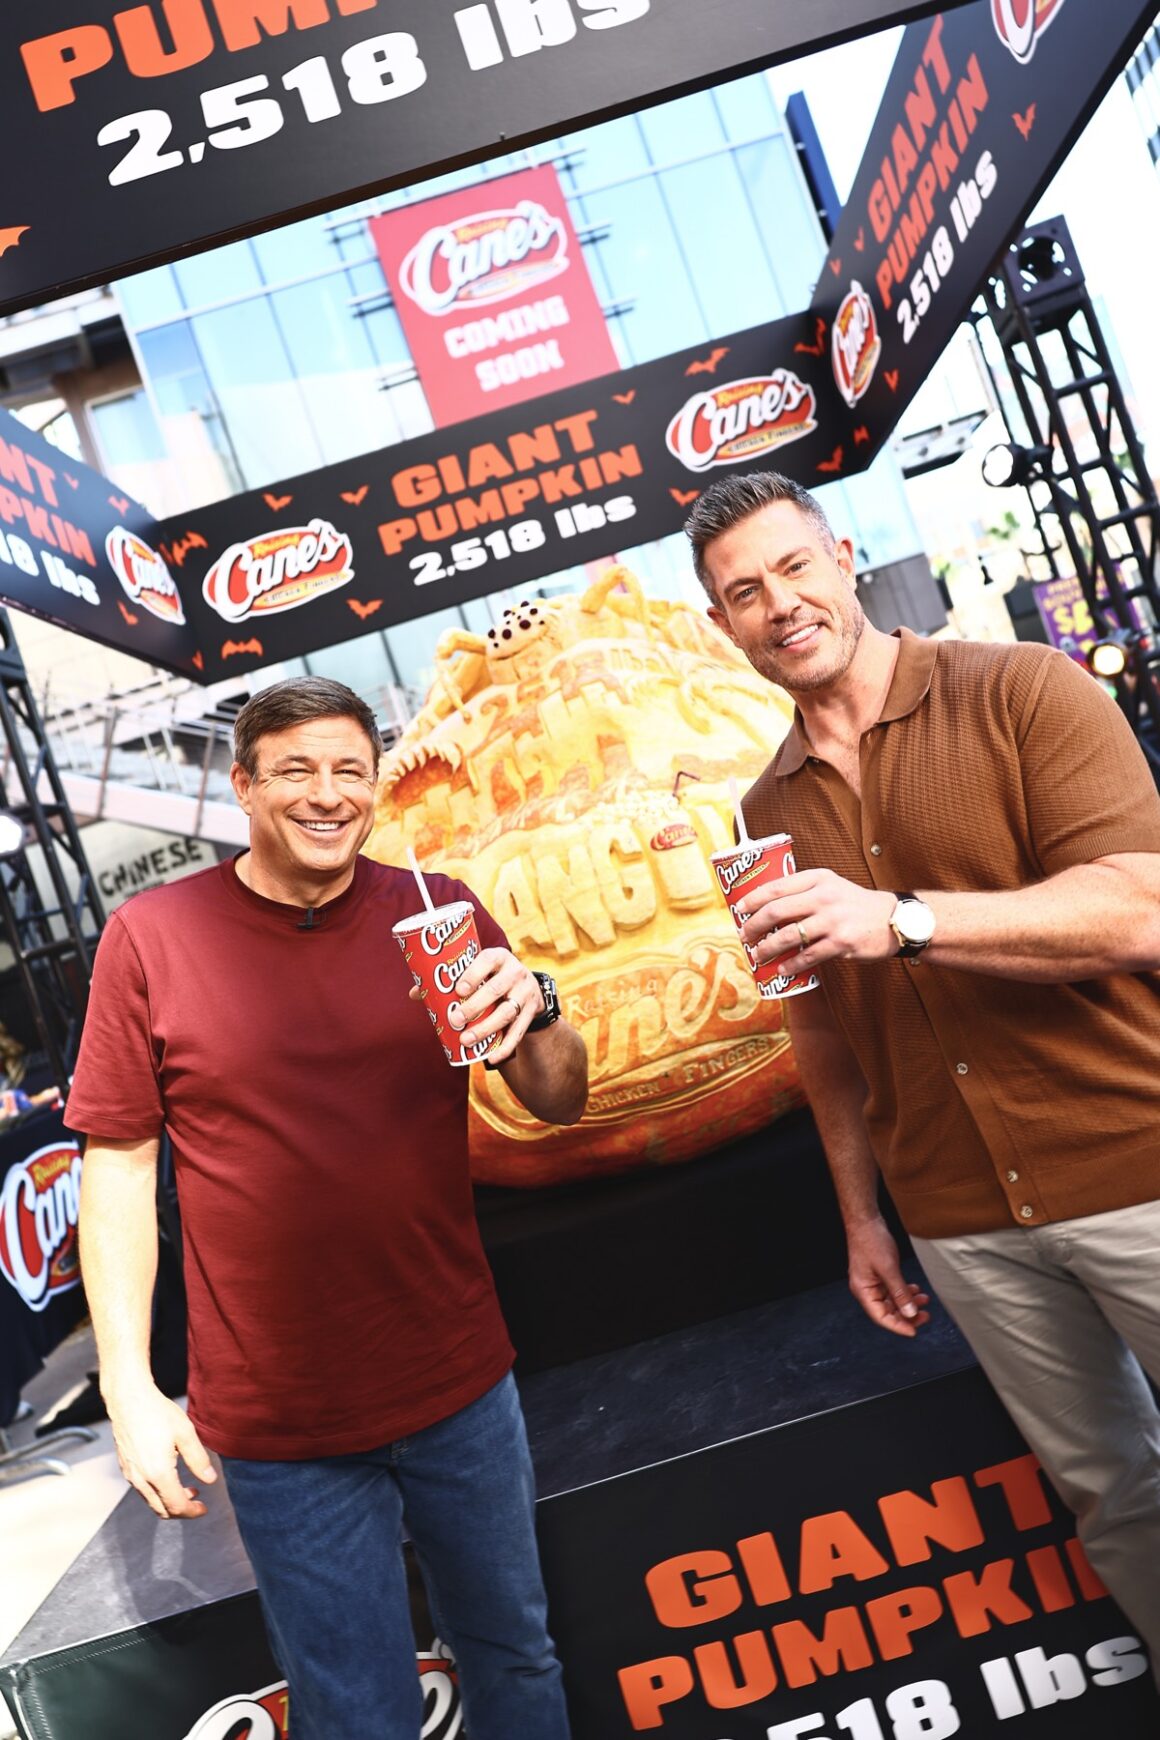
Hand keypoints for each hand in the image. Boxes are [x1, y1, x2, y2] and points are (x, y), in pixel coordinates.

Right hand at [106, 1383, 217, 1519]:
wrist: (128, 1400)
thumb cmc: (157, 1413)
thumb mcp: (185, 1433)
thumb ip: (198, 1459)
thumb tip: (210, 1480)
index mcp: (158, 1473)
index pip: (176, 1506)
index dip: (192, 1511)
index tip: (204, 1508)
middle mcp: (141, 1479)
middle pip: (162, 1510)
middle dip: (181, 1510)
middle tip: (197, 1500)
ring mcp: (130, 1475)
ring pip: (151, 1501)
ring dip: (169, 1500)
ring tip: (186, 1487)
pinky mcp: (125, 1468)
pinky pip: (142, 1490)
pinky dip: (157, 1492)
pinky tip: (168, 1475)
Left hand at [438, 947, 543, 1064]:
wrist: (529, 985)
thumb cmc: (491, 977)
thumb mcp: (479, 970)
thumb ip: (451, 980)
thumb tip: (415, 993)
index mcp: (498, 957)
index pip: (487, 960)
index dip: (474, 973)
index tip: (459, 989)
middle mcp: (515, 972)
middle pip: (496, 989)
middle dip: (474, 1006)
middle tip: (454, 1020)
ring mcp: (526, 993)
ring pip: (507, 1012)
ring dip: (486, 1028)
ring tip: (466, 1040)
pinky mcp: (531, 1012)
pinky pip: (519, 1031)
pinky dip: (506, 1046)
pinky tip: (492, 1057)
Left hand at [736, 869, 896, 973]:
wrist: (894, 919)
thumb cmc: (855, 905)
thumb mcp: (832, 887)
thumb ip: (804, 892)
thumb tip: (767, 907)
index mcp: (818, 878)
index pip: (776, 886)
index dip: (752, 899)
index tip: (739, 910)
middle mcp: (824, 896)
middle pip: (775, 911)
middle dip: (753, 926)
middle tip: (743, 936)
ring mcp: (833, 920)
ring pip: (787, 936)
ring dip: (767, 948)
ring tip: (758, 955)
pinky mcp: (842, 943)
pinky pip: (807, 956)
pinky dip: (790, 965)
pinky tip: (782, 970)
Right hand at [847, 1217, 930, 1337]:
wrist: (866, 1220)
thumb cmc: (871, 1241)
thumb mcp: (889, 1268)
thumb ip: (900, 1292)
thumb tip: (910, 1313)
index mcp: (863, 1291)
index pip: (880, 1317)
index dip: (898, 1326)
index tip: (914, 1330)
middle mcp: (866, 1289)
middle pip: (887, 1311)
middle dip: (907, 1315)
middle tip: (925, 1316)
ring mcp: (872, 1282)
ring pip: (892, 1301)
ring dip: (908, 1303)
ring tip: (924, 1301)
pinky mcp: (878, 1274)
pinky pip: (892, 1290)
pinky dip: (905, 1292)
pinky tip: (916, 1290)